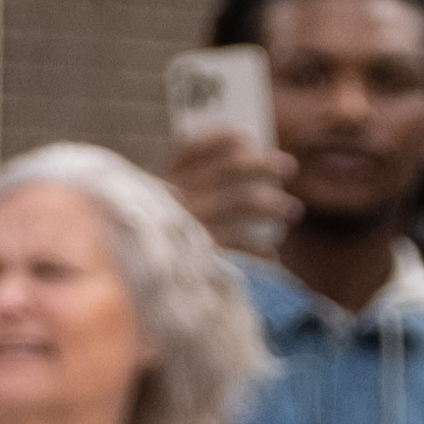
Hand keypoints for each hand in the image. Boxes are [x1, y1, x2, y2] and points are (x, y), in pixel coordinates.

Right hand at [163, 121, 295, 261]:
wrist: (131, 286)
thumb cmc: (151, 248)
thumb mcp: (153, 215)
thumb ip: (181, 198)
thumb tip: (239, 179)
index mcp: (161, 182)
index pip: (192, 147)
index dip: (222, 138)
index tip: (245, 137)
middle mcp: (178, 196)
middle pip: (230, 168)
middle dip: (263, 164)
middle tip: (288, 166)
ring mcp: (191, 221)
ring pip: (244, 200)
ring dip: (273, 203)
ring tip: (292, 209)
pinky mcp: (202, 250)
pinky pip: (243, 242)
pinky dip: (260, 248)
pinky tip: (272, 254)